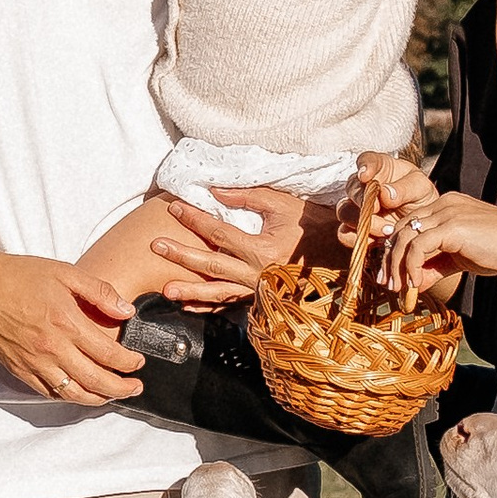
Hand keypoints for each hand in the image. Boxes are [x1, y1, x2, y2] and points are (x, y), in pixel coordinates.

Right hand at [0, 250, 141, 400]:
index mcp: (66, 323)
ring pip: (73, 393)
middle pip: (96, 381)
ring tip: (112, 396)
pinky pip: (49, 392)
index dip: (129, 362)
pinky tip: (80, 392)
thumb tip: (127, 311)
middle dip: (121, 389)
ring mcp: (34, 363)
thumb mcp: (65, 273)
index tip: (138, 362)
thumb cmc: (19, 277)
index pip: (108, 354)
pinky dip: (68, 397)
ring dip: (98, 399)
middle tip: (135, 388)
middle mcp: (52, 348)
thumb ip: (100, 292)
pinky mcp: (20, 370)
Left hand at [142, 189, 299, 305]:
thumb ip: (247, 197)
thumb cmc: (312, 225)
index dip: (194, 218)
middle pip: (211, 265)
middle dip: (181, 256)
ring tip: (166, 290)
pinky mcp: (262, 299)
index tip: (174, 207)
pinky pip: (231, 304)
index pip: (219, 232)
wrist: (339, 255)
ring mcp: (259, 290)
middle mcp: (258, 274)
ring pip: (218, 293)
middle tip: (157, 247)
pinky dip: (209, 306)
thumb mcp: (282, 204)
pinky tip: (190, 306)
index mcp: (262, 249)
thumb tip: (214, 191)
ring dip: (191, 292)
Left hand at [384, 193, 496, 300]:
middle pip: (400, 228)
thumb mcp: (460, 259)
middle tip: (388, 285)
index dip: (395, 251)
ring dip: (397, 266)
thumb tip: (412, 286)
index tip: (392, 276)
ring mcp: (447, 212)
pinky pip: (418, 246)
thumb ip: (434, 267)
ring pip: (404, 236)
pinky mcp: (452, 226)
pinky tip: (415, 283)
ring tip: (399, 289)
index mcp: (445, 206)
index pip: (407, 224)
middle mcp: (442, 203)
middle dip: (390, 259)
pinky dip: (411, 266)